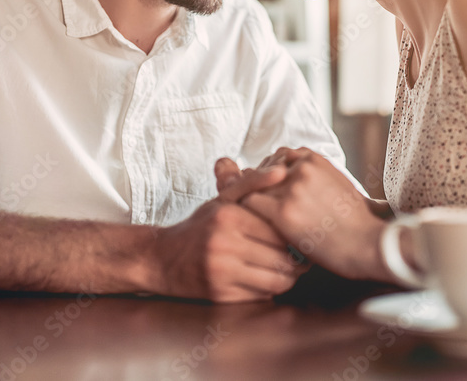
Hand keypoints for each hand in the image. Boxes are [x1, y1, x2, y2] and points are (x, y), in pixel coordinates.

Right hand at [150, 164, 305, 302]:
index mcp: (229, 217)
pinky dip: (271, 290)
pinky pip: (261, 296)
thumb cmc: (199, 227)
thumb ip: (252, 183)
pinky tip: (268, 279)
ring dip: (290, 278)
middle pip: (283, 258)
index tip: (302, 237)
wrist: (161, 259)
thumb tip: (280, 170)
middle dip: (299, 260)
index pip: (280, 231)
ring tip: (290, 269)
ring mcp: (222, 272)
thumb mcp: (222, 200)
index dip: (296, 236)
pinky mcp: (221, 295)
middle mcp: (224, 244)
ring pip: (277, 281)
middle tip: (304, 257)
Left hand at [240, 147, 390, 281]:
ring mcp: (292, 188)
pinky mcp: (283, 211)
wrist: (367, 245)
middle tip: (255, 203)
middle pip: (265, 169)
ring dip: (252, 200)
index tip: (271, 189)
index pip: (280, 156)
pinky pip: (250, 204)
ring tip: (250, 216)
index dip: (272, 173)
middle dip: (259, 185)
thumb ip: (316, 176)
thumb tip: (293, 176)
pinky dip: (247, 214)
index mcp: (315, 159)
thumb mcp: (340, 185)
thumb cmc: (356, 222)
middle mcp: (302, 168)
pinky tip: (251, 226)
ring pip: (254, 186)